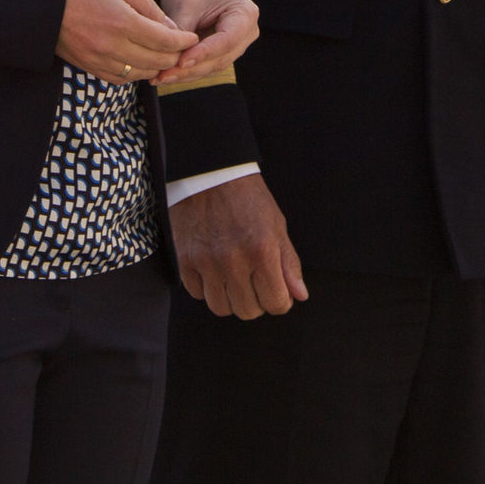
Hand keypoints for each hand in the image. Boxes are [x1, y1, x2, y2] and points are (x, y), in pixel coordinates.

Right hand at [57, 0, 196, 83]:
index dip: (182, 40)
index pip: (163, 40)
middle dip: (174, 55)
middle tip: (182, 47)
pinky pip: (119, 78)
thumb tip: (169, 26)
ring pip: (139, 73)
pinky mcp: (87, 66)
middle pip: (155, 61)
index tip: (191, 37)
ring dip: (156, 66)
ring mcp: (98, 59)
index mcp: (121, 21)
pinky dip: (135, 73)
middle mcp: (110, 45)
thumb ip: (146, 5)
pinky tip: (140, 63)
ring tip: (164, 56)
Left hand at [155, 0, 258, 84]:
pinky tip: (166, 75)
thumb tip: (173, 59)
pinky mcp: (223, 55)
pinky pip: (205, 67)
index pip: (227, 39)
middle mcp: (247, 32)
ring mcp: (237, 46)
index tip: (181, 62)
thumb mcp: (186, 5)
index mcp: (245, 13)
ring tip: (160, 77)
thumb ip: (182, 32)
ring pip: (212, 67)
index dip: (204, 53)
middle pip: (220, 57)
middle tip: (164, 75)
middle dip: (191, 68)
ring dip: (186, 74)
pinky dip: (186, 72)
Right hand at [171, 173, 307, 319]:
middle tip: (254, 281)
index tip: (276, 290)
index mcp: (262, 251)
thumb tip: (299, 295)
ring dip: (230, 297)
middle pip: (248, 311)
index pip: (276, 303)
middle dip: (256, 301)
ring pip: (221, 307)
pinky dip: (206, 287)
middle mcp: (234, 260)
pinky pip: (197, 293)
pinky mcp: (185, 260)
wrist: (209, 172)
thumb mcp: (276, 224)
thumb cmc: (246, 196)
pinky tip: (213, 268)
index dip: (280, 300)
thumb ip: (289, 263)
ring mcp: (206, 262)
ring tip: (232, 276)